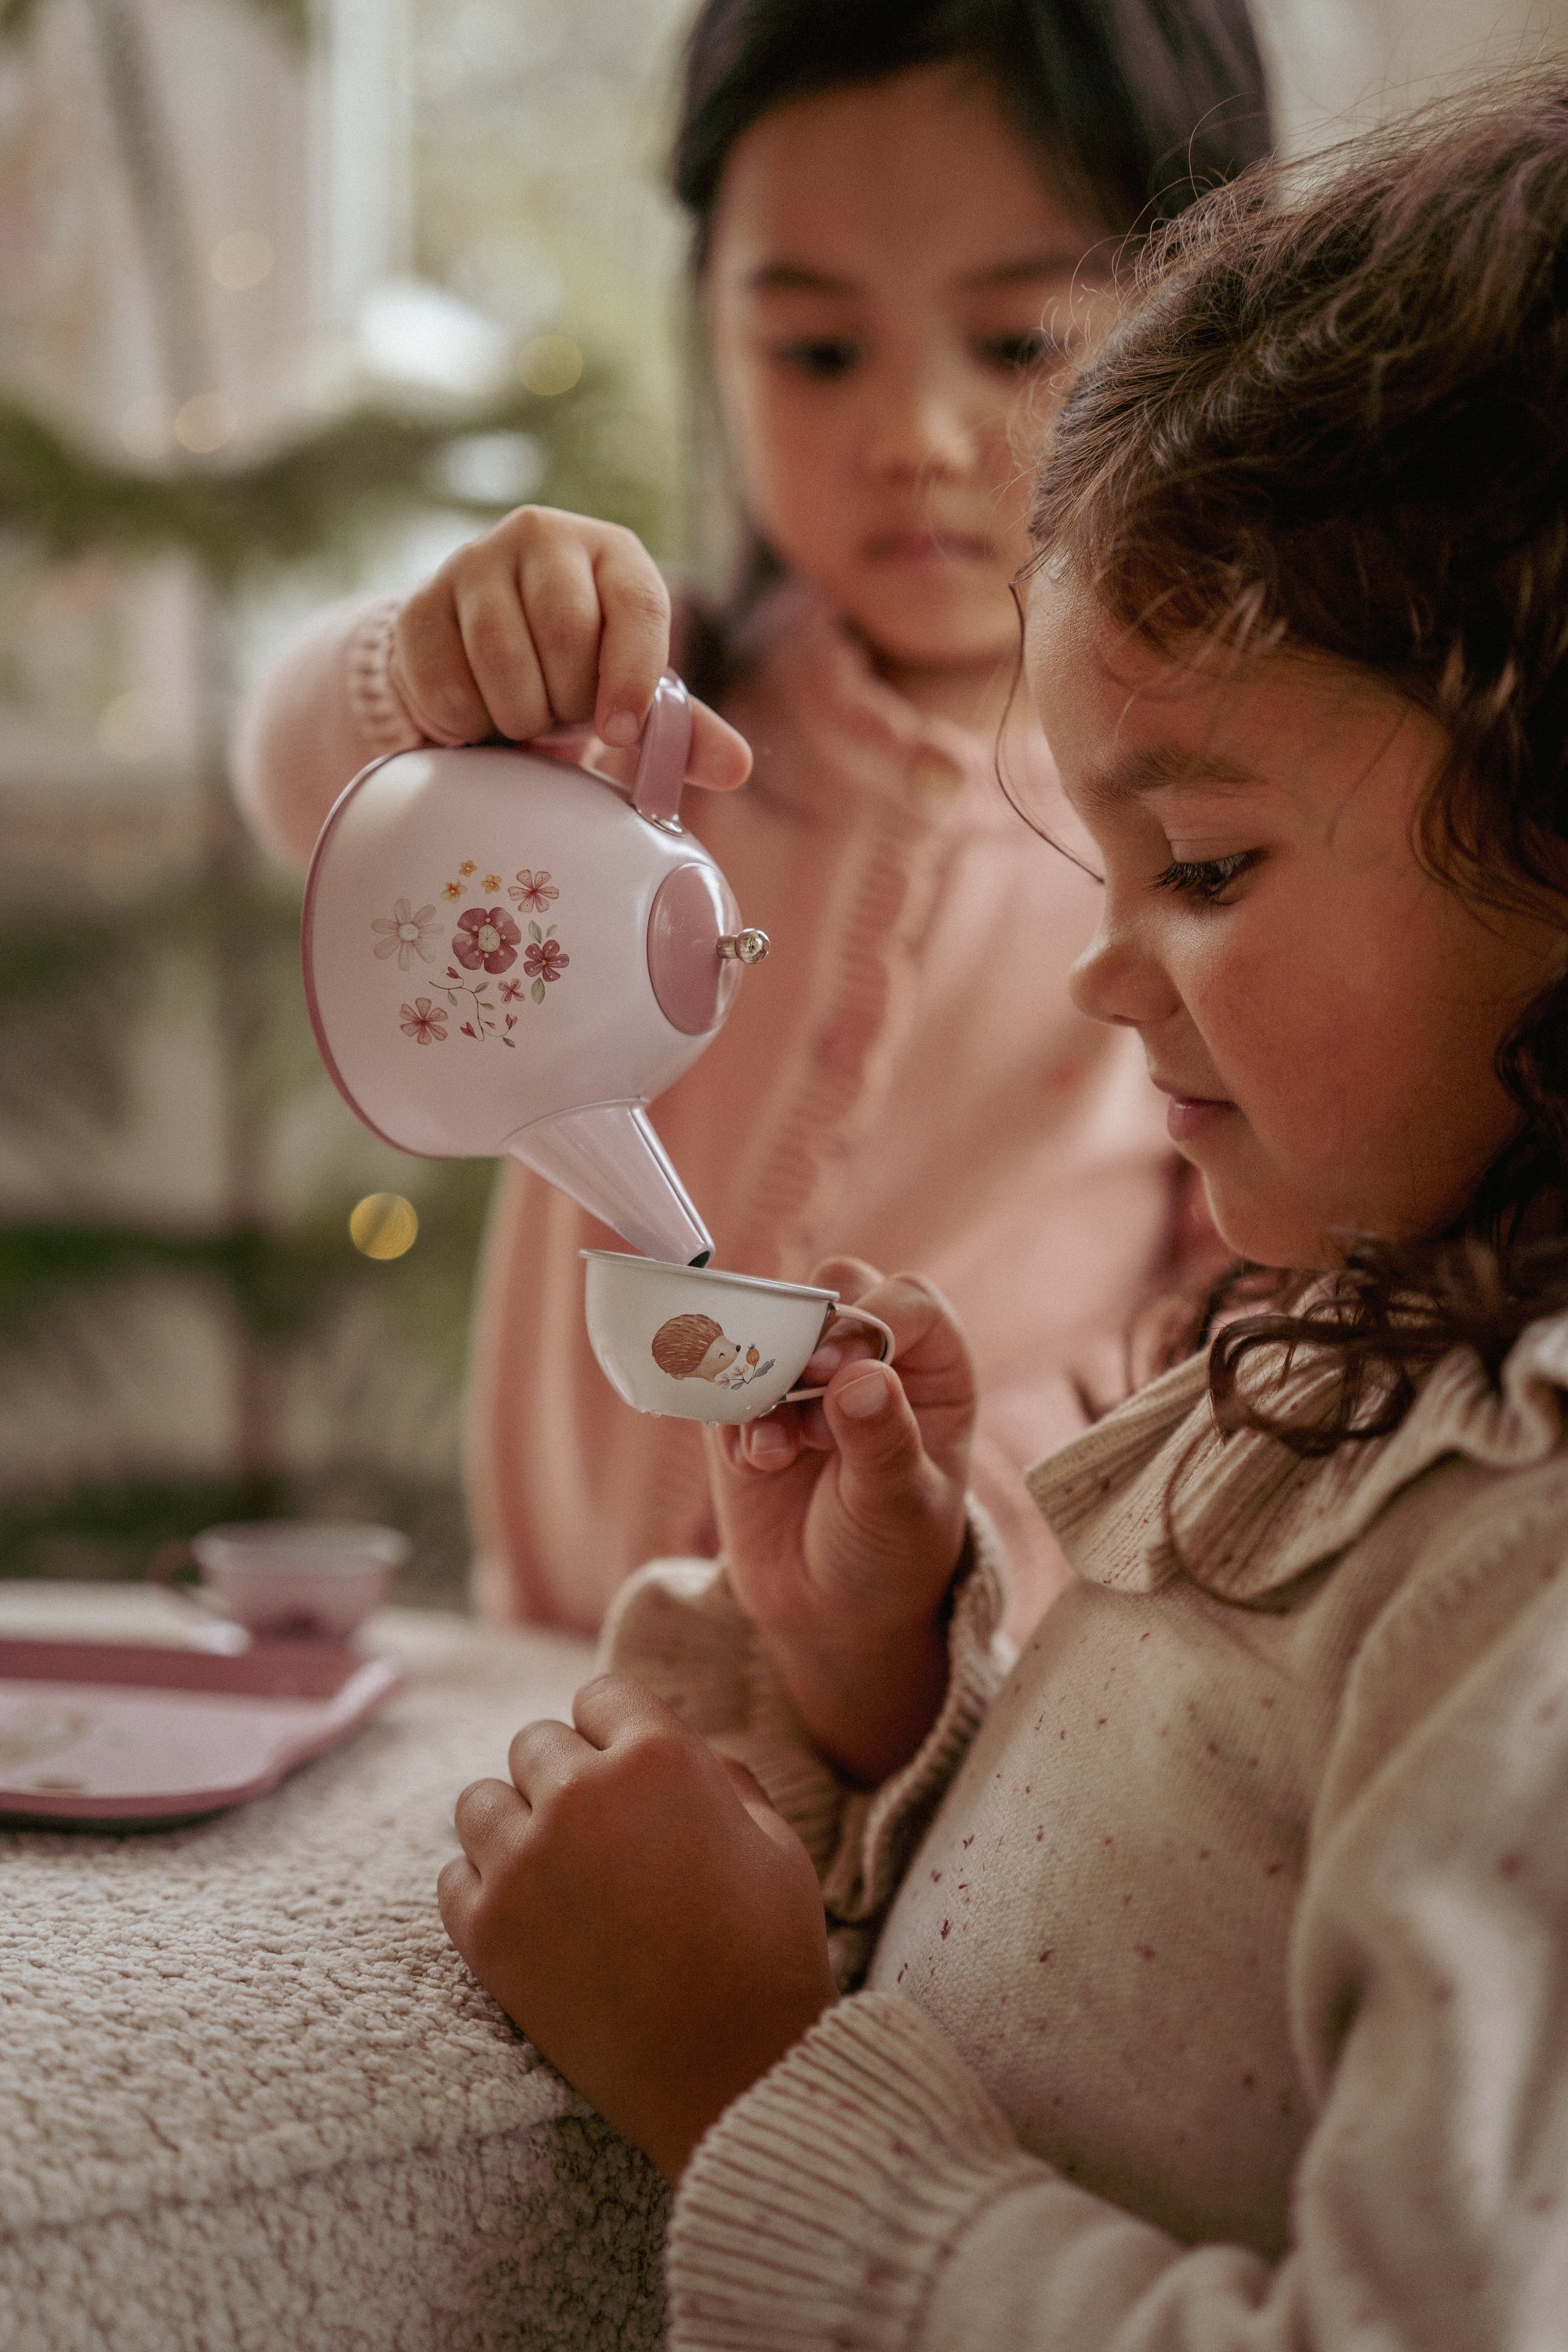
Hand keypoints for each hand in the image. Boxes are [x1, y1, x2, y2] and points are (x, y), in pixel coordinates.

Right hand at [391, 504, 750, 785]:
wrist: (482, 657)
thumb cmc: (577, 674)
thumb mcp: (632, 694)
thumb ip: (682, 729)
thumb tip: (737, 768)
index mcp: (614, 553)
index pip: (637, 606)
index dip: (631, 677)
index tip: (619, 734)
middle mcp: (543, 536)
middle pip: (564, 632)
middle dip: (567, 702)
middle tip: (562, 719)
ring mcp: (474, 561)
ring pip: (500, 655)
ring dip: (517, 715)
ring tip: (524, 719)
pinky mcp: (419, 604)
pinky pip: (444, 680)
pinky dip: (464, 722)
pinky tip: (477, 721)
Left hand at [437, 1676, 837, 2183]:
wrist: (732, 2071)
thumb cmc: (768, 1949)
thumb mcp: (773, 1838)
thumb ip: (720, 1773)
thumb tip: (675, 1744)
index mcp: (657, 1756)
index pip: (600, 1697)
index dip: (617, 1732)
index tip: (628, 1773)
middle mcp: (578, 1794)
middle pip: (535, 1743)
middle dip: (564, 1777)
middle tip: (600, 1835)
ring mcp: (523, 1863)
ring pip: (479, 1802)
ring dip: (512, 1823)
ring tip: (555, 1871)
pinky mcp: (485, 1932)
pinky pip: (454, 1876)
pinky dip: (483, 1889)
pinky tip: (529, 1917)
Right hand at [705, 1259, 976, 1785]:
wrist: (826, 1613)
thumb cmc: (887, 1556)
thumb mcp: (899, 1508)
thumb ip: (884, 1442)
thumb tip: (862, 1375)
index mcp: (933, 1370)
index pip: (910, 1303)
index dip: (872, 1319)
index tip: (839, 1373)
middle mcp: (872, 1356)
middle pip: (835, 1290)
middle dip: (809, 1334)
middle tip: (800, 1388)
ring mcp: (804, 1374)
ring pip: (772, 1322)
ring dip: (763, 1377)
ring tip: (775, 1451)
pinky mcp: (747, 1401)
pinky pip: (723, 1373)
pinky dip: (728, 1412)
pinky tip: (752, 1463)